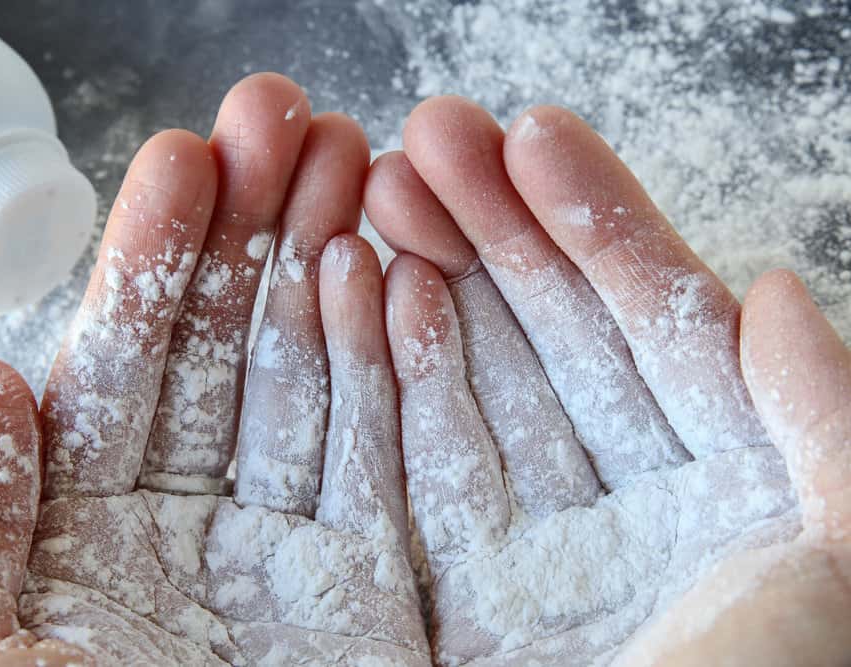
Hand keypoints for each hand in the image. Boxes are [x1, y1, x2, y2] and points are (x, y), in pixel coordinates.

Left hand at [0, 74, 428, 665]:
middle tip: (284, 116)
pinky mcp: (376, 591)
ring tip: (350, 167)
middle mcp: (198, 519)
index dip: (154, 258)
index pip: (127, 364)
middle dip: (255, 226)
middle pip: (232, 346)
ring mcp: (294, 546)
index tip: (183, 158)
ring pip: (315, 378)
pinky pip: (390, 462)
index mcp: (90, 526)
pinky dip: (395, 370)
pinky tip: (394, 280)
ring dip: (329, 267)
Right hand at [364, 99, 821, 664]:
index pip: (646, 328)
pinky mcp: (420, 591)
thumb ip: (829, 432)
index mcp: (707, 498)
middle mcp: (602, 508)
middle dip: (487, 223)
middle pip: (539, 334)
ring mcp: (505, 545)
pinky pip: (393, 461)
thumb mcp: (830, 575)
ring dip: (417, 273)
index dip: (593, 225)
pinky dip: (369, 371)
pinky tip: (351, 286)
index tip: (531, 134)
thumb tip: (773, 291)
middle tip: (427, 131)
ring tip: (375, 183)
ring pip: (460, 377)